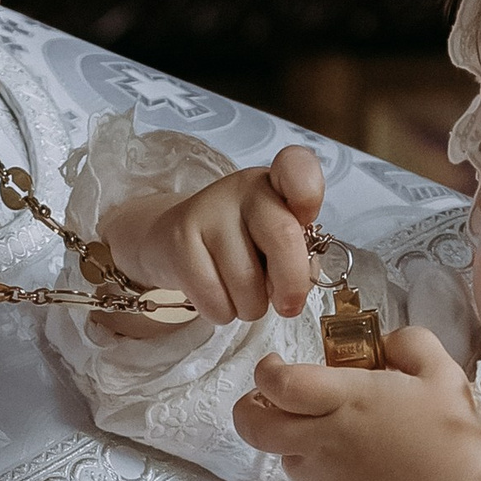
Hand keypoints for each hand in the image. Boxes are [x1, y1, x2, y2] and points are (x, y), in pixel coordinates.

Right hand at [98, 144, 324, 332]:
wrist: (172, 241)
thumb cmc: (238, 244)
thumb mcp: (274, 240)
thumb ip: (297, 255)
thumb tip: (297, 287)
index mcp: (275, 183)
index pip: (298, 168)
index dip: (308, 193)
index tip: (305, 216)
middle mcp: (243, 190)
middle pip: (283, 239)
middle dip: (292, 286)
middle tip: (288, 305)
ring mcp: (208, 213)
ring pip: (248, 286)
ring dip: (251, 306)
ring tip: (239, 291)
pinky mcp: (179, 243)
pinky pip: (217, 302)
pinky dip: (222, 312)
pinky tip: (216, 295)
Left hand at [233, 328, 480, 480]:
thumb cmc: (452, 434)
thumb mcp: (441, 371)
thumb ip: (408, 343)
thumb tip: (384, 342)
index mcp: (345, 398)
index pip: (277, 383)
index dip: (264, 372)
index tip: (275, 364)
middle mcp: (324, 437)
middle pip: (254, 427)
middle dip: (248, 410)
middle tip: (265, 399)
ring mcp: (326, 476)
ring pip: (283, 455)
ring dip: (290, 439)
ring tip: (324, 430)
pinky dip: (316, 469)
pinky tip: (348, 463)